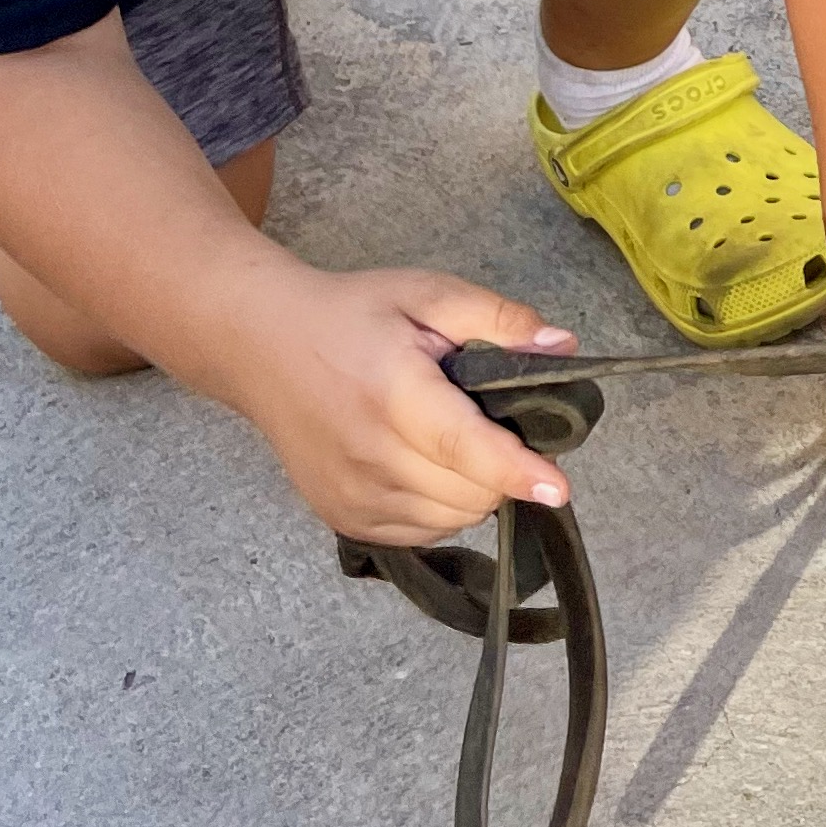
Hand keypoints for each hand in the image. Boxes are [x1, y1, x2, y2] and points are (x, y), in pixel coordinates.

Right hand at [221, 266, 578, 543]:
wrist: (264, 347)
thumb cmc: (353, 316)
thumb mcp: (426, 294)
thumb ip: (497, 319)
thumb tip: (562, 347)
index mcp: (393, 393)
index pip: (463, 446)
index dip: (515, 469)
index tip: (558, 488)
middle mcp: (369, 454)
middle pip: (469, 491)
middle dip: (502, 466)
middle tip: (492, 421)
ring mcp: (351, 495)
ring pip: (451, 519)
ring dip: (475, 490)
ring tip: (455, 439)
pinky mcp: (343, 518)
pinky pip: (421, 532)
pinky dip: (442, 507)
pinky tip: (428, 464)